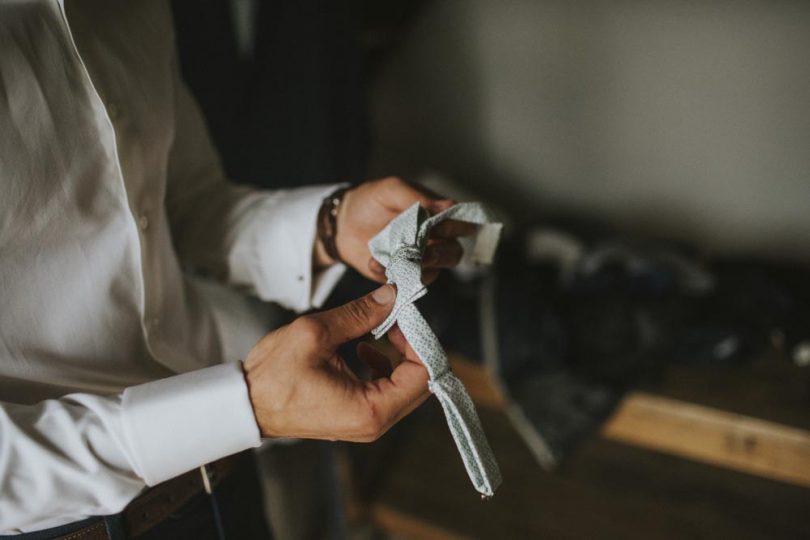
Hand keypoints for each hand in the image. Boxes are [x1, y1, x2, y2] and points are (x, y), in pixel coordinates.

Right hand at [243, 284, 428, 441]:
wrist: (245, 404)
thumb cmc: (273, 376)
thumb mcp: (316, 333)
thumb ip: (359, 314)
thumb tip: (391, 296)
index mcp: (370, 409)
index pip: (422, 375)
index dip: (418, 341)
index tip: (401, 317)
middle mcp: (374, 423)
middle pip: (419, 383)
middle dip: (410, 346)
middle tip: (393, 319)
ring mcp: (366, 423)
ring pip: (405, 386)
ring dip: (398, 354)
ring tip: (378, 330)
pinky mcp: (357, 417)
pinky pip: (387, 391)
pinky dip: (383, 366)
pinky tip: (362, 348)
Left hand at [324, 177, 476, 282]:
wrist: (341, 222)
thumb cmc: (371, 201)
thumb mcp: (392, 189)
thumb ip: (418, 197)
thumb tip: (448, 205)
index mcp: (436, 216)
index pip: (460, 224)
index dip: (456, 228)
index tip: (440, 227)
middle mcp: (433, 240)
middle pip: (453, 253)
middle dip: (441, 254)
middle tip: (424, 251)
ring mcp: (417, 261)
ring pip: (432, 272)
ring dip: (416, 268)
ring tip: (394, 259)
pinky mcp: (400, 276)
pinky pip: (404, 283)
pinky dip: (391, 276)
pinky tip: (374, 264)